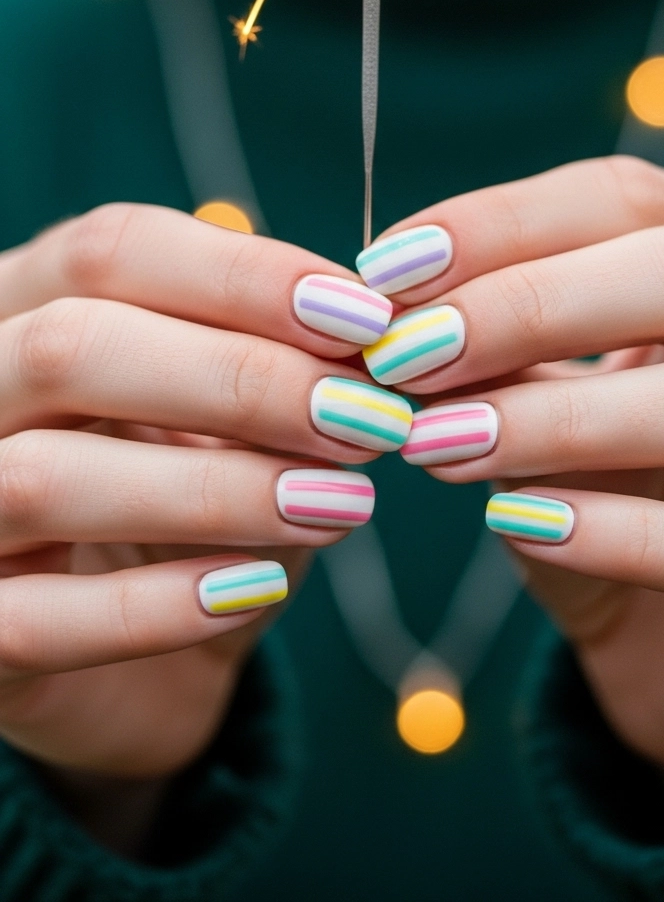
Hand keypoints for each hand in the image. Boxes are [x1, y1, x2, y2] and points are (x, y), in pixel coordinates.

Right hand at [0, 203, 402, 778]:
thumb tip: (368, 354)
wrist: (129, 673)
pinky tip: (260, 588)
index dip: (243, 275)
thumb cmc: (181, 508)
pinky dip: (161, 605)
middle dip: (239, 379)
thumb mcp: (223, 420)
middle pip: (74, 346)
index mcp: (25, 304)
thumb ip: (273, 371)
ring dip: (214, 490)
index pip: (111, 250)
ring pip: (47, 477)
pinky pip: (41, 620)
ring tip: (338, 505)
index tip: (364, 318)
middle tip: (364, 418)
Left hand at [358, 157, 663, 775]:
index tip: (388, 266)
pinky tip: (518, 524)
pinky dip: (616, 531)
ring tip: (436, 443)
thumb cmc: (620, 498)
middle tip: (405, 352)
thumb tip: (403, 314)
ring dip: (559, 416)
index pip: (633, 200)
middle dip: (531, 303)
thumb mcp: (558, 408)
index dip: (503, 221)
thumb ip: (510, 355)